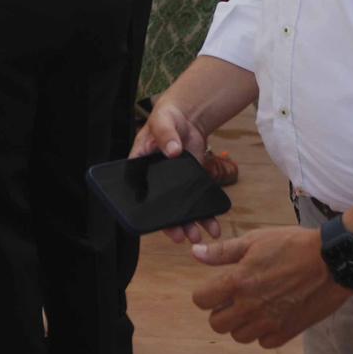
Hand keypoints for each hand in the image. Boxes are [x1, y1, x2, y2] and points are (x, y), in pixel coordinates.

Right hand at [130, 98, 221, 243]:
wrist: (188, 118)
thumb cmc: (167, 117)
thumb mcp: (162, 122)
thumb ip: (165, 135)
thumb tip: (172, 151)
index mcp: (141, 166)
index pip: (139, 191)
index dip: (145, 208)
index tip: (154, 220)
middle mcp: (156, 181)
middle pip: (161, 207)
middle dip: (171, 224)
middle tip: (180, 236)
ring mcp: (175, 184)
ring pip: (180, 209)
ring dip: (189, 224)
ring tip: (197, 235)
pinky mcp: (191, 183)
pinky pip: (196, 202)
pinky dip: (205, 215)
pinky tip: (212, 225)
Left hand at [191, 226, 350, 348]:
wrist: (332, 261)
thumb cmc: (292, 245)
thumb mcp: (254, 240)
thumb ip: (222, 252)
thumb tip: (194, 252)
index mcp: (237, 282)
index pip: (202, 300)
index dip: (205, 293)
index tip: (216, 287)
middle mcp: (250, 306)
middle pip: (217, 323)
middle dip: (220, 310)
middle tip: (233, 298)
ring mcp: (269, 322)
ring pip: (239, 336)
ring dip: (240, 323)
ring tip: (252, 306)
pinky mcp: (288, 332)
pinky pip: (264, 342)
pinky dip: (263, 332)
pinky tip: (269, 315)